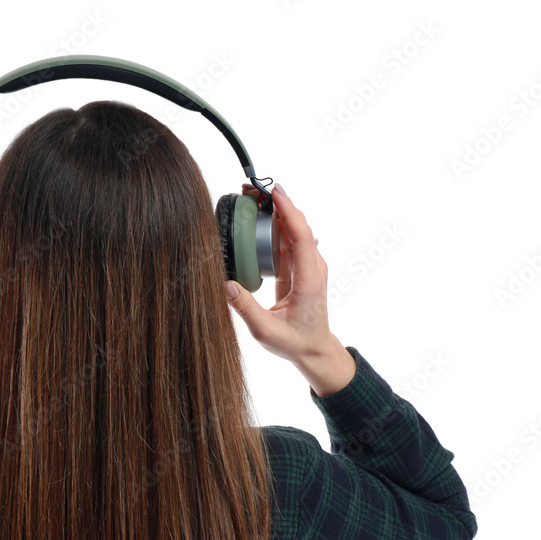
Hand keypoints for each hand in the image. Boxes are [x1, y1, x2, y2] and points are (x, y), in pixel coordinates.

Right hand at [225, 183, 335, 364]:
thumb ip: (245, 309)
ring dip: (275, 211)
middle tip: (252, 190)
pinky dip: (274, 225)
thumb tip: (226, 285)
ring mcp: (307, 266)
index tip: (274, 193)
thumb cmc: (295, 342)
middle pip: (298, 226)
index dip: (289, 212)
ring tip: (251, 197)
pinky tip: (258, 217)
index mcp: (308, 280)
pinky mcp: (298, 267)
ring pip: (293, 230)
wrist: (314, 349)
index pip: (302, 237)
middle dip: (278, 204)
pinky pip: (288, 239)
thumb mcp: (266, 331)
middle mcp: (312, 267)